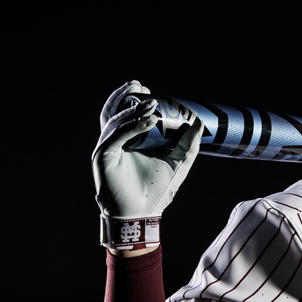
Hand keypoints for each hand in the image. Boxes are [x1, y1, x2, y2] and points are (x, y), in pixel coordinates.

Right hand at [91, 81, 202, 248]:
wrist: (140, 215)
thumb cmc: (154, 192)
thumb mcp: (177, 164)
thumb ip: (188, 145)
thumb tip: (199, 124)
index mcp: (127, 141)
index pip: (127, 114)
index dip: (135, 99)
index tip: (149, 90)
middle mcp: (114, 142)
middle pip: (116, 111)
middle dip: (127, 96)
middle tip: (142, 86)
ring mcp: (106, 148)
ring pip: (116, 121)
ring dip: (134, 111)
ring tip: (152, 104)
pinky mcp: (103, 156)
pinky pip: (117, 136)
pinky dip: (132, 127)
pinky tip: (148, 121)